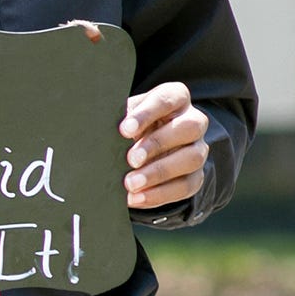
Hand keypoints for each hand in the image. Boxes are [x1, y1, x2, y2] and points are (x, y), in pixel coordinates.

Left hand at [121, 80, 208, 210]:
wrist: (136, 157)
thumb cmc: (128, 130)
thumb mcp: (122, 121)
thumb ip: (117, 119)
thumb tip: (97, 126)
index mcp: (175, 100)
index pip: (169, 98)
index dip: (148, 113)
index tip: (124, 129)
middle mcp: (192, 122)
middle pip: (190, 127)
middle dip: (158, 143)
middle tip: (131, 159)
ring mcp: (197, 149)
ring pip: (192, 158)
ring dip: (159, 172)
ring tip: (130, 183)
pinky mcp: (195, 176)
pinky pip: (186, 186)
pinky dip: (160, 194)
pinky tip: (137, 197)